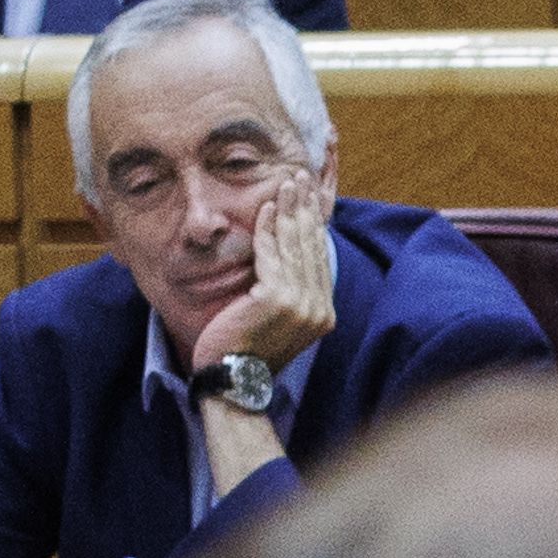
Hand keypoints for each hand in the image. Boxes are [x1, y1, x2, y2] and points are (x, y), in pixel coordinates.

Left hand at [192, 178, 337, 374]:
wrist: (234, 380)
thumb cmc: (248, 350)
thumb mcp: (275, 320)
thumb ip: (287, 293)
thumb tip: (285, 261)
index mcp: (323, 313)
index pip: (319, 259)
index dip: (314, 225)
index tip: (308, 198)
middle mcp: (318, 308)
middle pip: (311, 247)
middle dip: (305, 208)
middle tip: (300, 177)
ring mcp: (301, 304)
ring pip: (294, 246)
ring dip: (289, 210)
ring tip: (286, 183)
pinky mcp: (277, 299)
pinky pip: (272, 255)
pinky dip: (268, 229)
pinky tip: (266, 208)